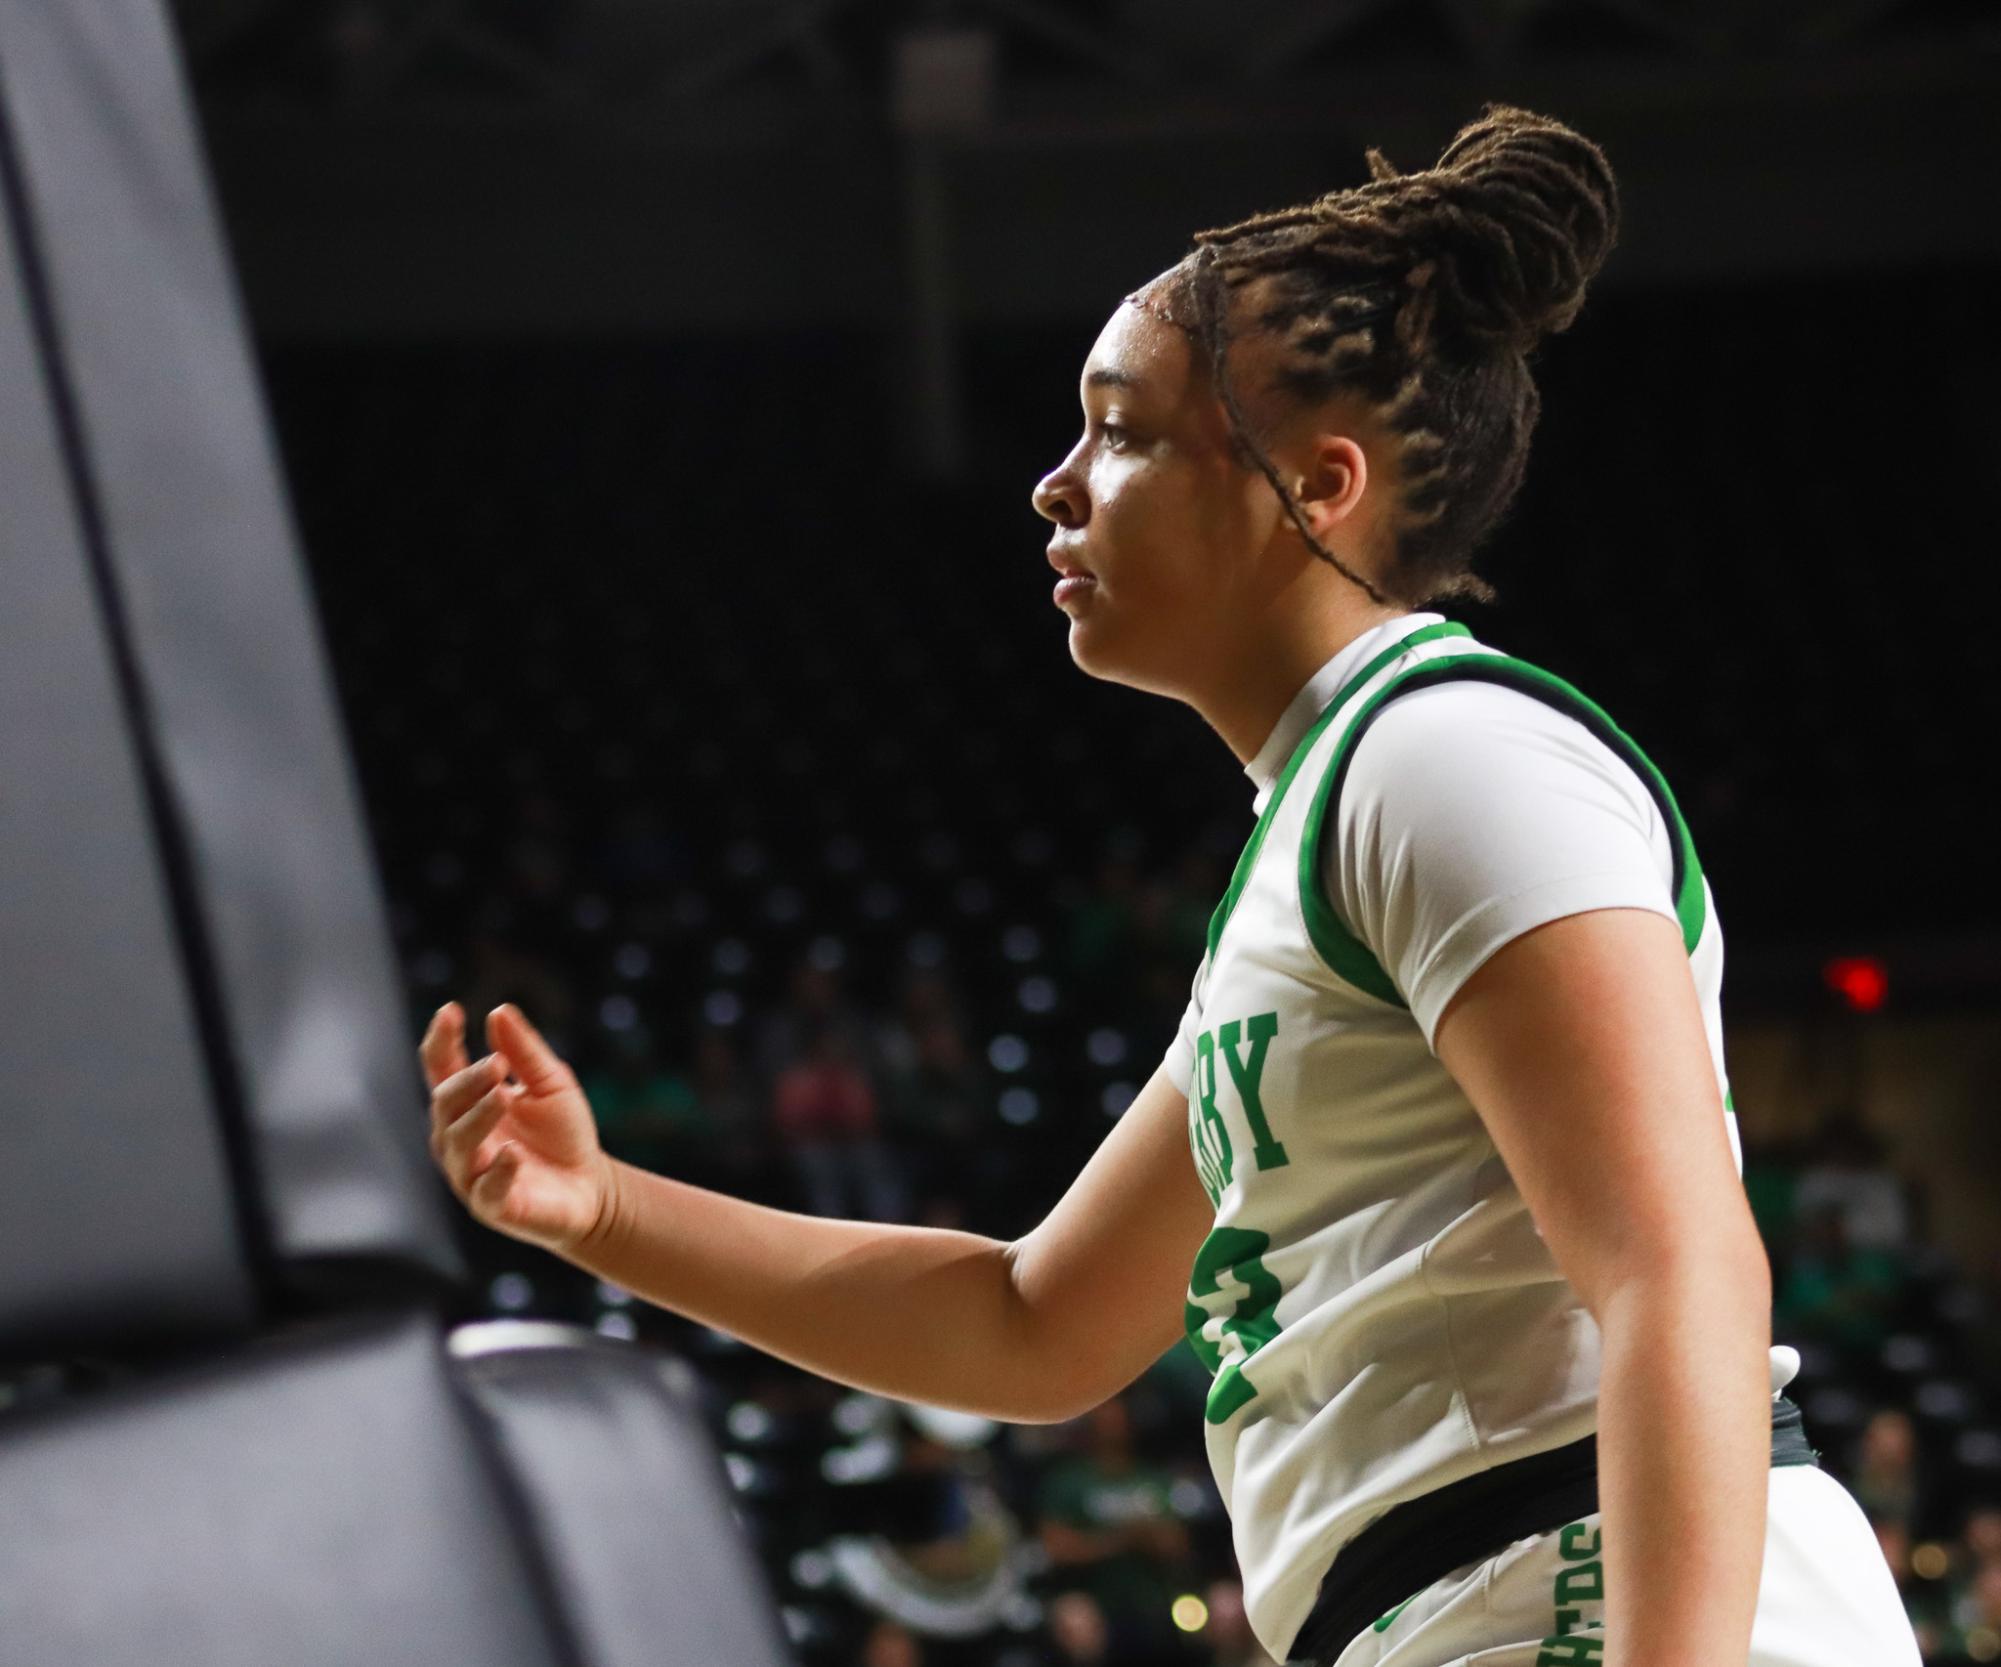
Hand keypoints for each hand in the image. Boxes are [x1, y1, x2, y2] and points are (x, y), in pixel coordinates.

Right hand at [420, 1000, 620, 1257]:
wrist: (592, 1188)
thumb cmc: (564, 1134)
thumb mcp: (551, 1084)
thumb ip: (524, 1052)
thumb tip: (499, 1011)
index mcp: (468, 1103)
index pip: (440, 1067)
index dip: (441, 1039)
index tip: (452, 1010)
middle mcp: (459, 1137)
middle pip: (444, 1102)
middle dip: (467, 1081)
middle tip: (497, 1064)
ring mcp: (471, 1174)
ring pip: (457, 1142)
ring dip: (478, 1117)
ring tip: (503, 1096)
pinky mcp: (493, 1207)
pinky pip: (485, 1190)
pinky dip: (498, 1170)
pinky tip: (513, 1153)